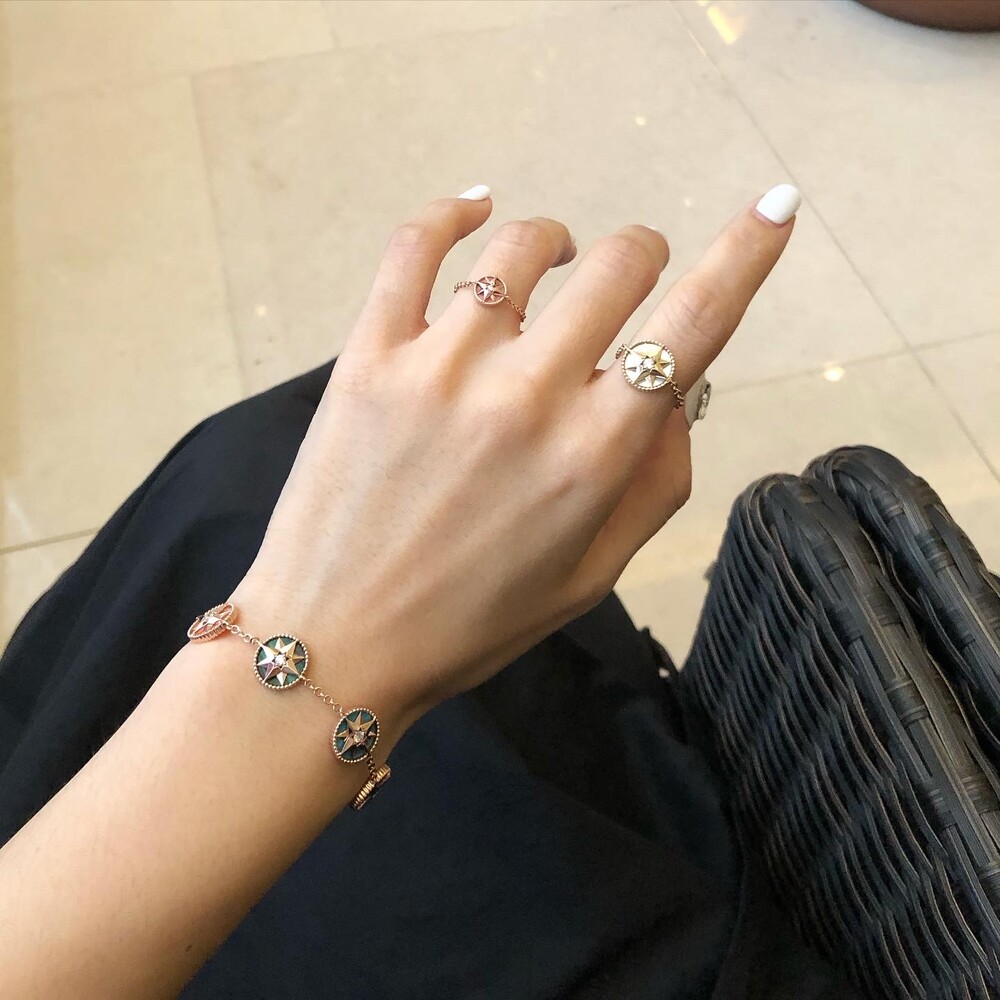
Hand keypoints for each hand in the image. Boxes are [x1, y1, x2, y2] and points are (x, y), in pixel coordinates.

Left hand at [233, 185, 797, 722]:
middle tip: (630, 275)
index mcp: (592, 456)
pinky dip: (452, 211)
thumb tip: (674, 397)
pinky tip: (475, 204)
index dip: (747, 255)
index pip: (693, 328)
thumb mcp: (591, 575)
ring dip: (558, 242)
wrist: (337, 642)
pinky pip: (414, 247)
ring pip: (522, 244)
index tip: (777, 206)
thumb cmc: (473, 622)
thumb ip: (654, 483)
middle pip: (619, 266)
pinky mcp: (370, 355)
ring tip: (555, 261)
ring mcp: (442, 367)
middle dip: (641, 256)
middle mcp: (526, 397)